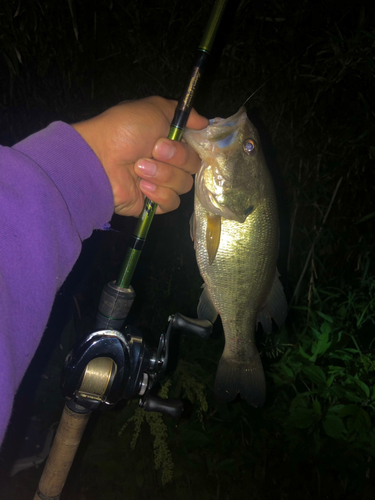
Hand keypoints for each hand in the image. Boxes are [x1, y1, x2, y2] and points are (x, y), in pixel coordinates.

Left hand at [72, 96, 207, 215]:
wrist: (100, 159)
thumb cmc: (124, 130)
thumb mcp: (154, 108)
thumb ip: (182, 113)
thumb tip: (205, 123)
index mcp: (169, 140)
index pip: (196, 146)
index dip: (194, 145)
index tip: (187, 138)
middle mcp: (167, 161)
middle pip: (193, 166)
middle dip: (177, 157)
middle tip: (155, 150)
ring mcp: (160, 183)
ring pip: (183, 185)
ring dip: (163, 174)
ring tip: (139, 168)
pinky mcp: (152, 203)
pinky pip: (171, 202)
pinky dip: (159, 194)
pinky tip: (143, 186)